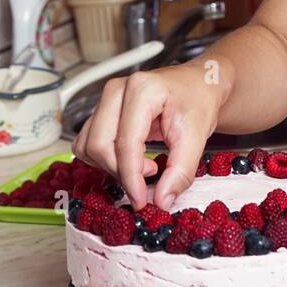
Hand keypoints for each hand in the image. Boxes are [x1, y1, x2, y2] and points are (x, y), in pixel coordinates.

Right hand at [71, 62, 229, 210]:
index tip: (141, 200)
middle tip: (151, 176)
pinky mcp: (102, 111)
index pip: (125, 142)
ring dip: (111, 166)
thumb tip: (162, 200)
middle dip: (121, 171)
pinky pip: (87, 143)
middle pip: (99, 145)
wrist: (199, 86)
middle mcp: (117, 90)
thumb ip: (181, 170)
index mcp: (142, 89)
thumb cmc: (198, 102)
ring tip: (143, 164)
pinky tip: (131, 158)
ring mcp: (106, 99)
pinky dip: (104, 159)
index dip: (131, 177)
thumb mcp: (198, 136)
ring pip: (88, 145)